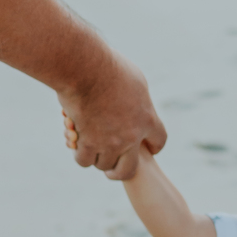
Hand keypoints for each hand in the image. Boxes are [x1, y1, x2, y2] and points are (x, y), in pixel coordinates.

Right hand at [60, 53, 165, 180]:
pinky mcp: (87, 142)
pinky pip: (84, 161)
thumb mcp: (136, 79)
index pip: (159, 141)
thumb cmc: (109, 66)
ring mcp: (109, 142)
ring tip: (93, 153)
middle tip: (113, 169)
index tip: (148, 148)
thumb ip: (140, 97)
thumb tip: (139, 101)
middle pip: (130, 168)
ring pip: (105, 165)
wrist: (85, 68)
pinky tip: (77, 148)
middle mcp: (131, 136)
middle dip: (121, 170)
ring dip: (98, 159)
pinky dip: (80, 155)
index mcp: (147, 119)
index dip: (154, 146)